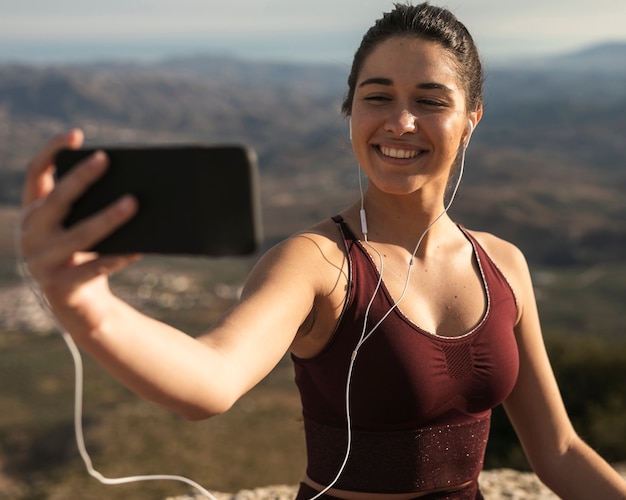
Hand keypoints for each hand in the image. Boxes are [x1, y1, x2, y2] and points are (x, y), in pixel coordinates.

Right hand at [19, 129, 138, 332]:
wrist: (79, 305)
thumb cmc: (85, 256)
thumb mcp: (81, 228)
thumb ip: (93, 207)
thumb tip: (133, 188)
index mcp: (34, 214)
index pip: (36, 174)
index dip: (52, 151)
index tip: (76, 134)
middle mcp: (30, 235)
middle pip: (56, 200)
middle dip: (80, 177)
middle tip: (106, 159)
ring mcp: (41, 263)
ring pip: (79, 235)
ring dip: (108, 218)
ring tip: (133, 202)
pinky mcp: (60, 287)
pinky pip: (94, 269)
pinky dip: (117, 257)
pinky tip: (139, 247)